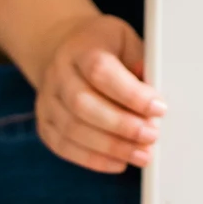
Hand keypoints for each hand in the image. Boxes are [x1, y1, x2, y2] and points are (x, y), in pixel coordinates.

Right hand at [33, 12, 164, 173]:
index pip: (100, 71)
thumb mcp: (126, 41)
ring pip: (72, 129)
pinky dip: (93, 159)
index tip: (158, 108)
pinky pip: (64, 147)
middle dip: (121, 125)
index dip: (131, 94)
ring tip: (142, 154)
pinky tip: (119, 162)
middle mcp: (58, 72)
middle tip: (151, 136)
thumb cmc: (104, 46)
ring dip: (111, 147)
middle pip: (82, 104)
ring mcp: (47, 99)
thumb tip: (152, 94)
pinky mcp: (44, 122)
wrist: (67, 50)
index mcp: (81, 47)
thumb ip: (141, 63)